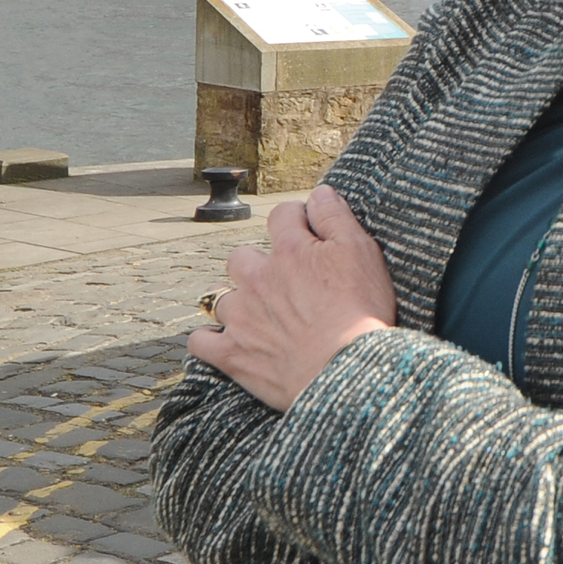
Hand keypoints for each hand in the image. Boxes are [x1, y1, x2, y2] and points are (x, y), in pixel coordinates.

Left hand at [186, 183, 397, 411]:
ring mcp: (241, 317)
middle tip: (283, 281)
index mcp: (289, 250)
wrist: (344, 370)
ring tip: (256, 313)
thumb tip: (319, 193)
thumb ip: (336, 216)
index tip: (309, 233)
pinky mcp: (233, 355)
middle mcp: (257, 278)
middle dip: (257, 264)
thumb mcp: (361, 251)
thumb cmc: (360, 311)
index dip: (296, 220)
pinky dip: (208, 339)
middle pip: (241, 257)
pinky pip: (201, 342)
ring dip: (235, 301)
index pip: (282, 216)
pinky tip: (220, 340)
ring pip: (220, 296)